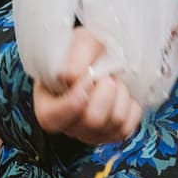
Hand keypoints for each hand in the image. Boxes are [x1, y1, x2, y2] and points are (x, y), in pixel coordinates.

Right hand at [34, 26, 142, 143]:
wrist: (102, 57)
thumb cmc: (85, 52)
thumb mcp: (78, 42)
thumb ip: (75, 56)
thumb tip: (73, 77)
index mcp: (47, 106)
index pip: (53, 118)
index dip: (73, 101)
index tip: (88, 78)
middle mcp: (68, 126)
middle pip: (93, 121)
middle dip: (105, 90)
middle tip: (104, 74)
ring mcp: (92, 134)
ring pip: (115, 121)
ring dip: (120, 93)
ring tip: (113, 80)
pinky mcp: (113, 134)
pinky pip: (129, 125)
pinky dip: (130, 104)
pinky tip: (120, 93)